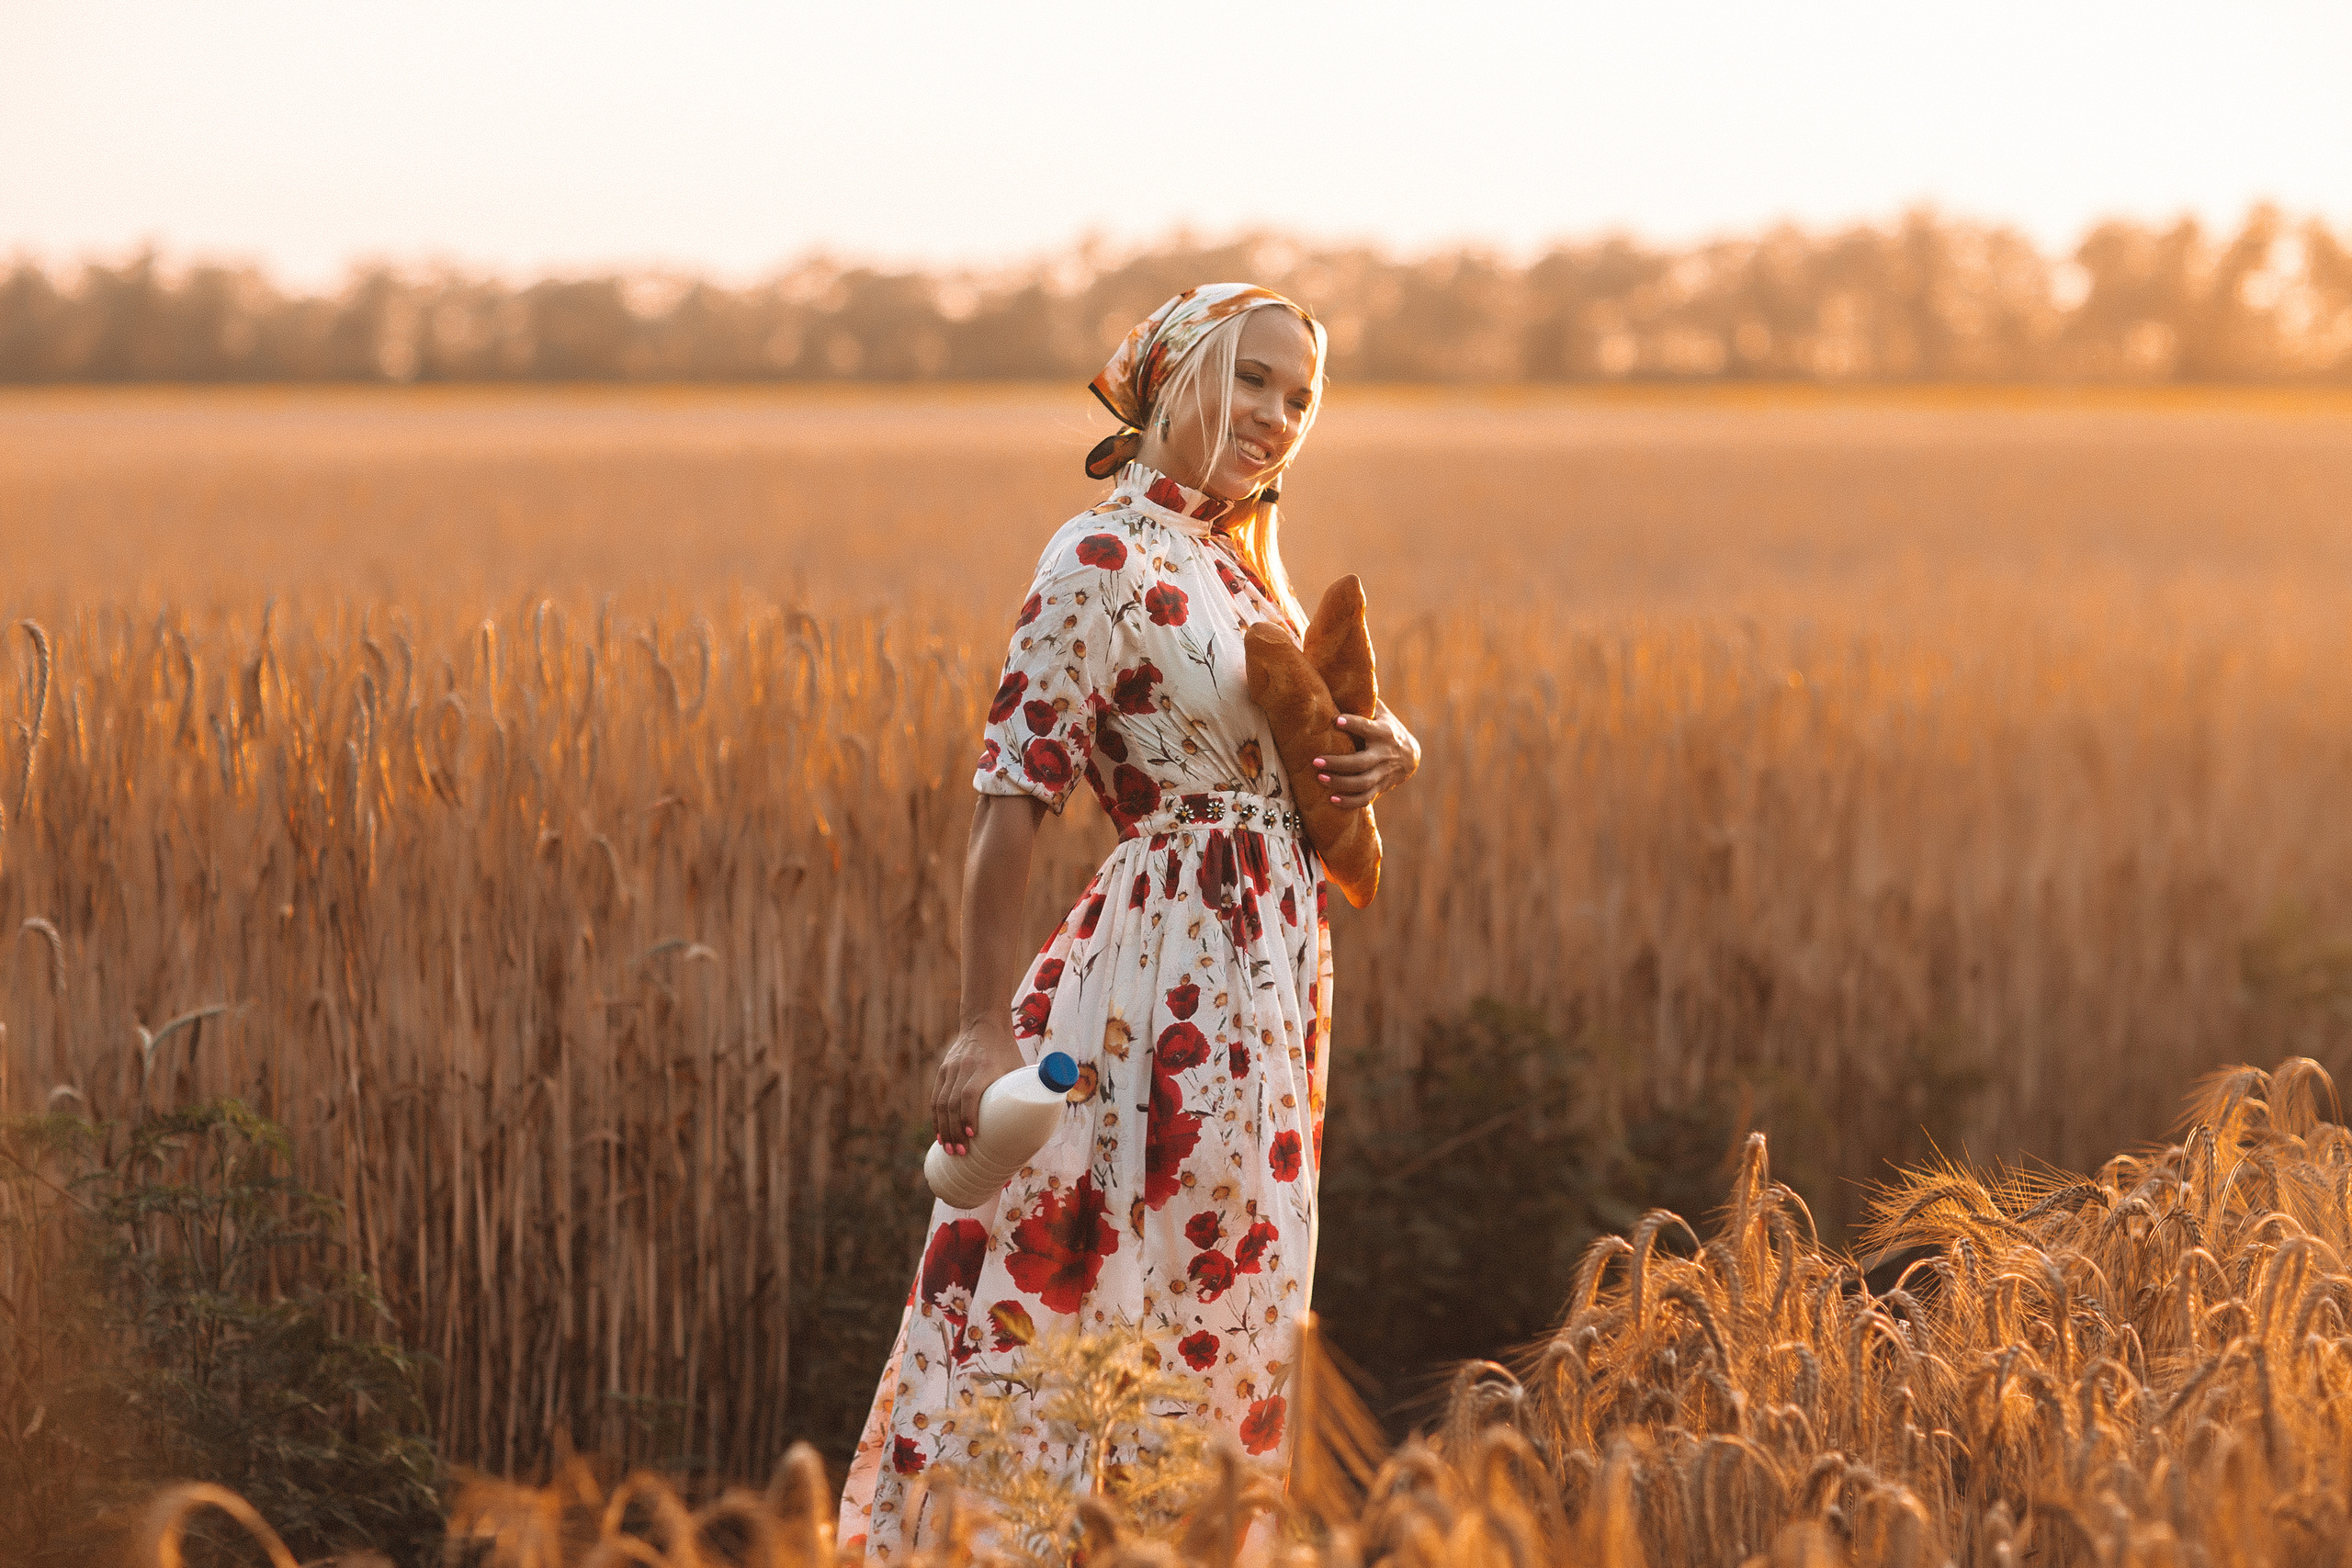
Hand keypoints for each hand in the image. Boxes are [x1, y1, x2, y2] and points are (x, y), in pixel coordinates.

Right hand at [932, 1017, 1025, 1153]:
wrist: (984, 1023)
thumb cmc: (1007, 1050)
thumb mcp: (1019, 1065)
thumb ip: (1030, 1088)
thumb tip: (1045, 1118)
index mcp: (985, 1066)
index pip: (970, 1093)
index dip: (968, 1116)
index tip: (972, 1135)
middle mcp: (964, 1067)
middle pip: (952, 1103)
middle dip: (954, 1131)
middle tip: (960, 1153)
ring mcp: (950, 1069)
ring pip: (940, 1103)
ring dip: (943, 1128)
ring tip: (948, 1149)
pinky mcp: (943, 1071)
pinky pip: (935, 1097)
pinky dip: (936, 1118)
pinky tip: (939, 1133)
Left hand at [1313, 702, 1420, 810]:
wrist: (1411, 756)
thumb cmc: (1387, 728)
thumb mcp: (1381, 714)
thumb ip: (1365, 702)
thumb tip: (1343, 676)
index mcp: (1383, 732)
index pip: (1367, 727)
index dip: (1353, 724)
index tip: (1336, 720)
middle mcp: (1384, 753)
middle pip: (1361, 762)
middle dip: (1338, 763)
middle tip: (1315, 760)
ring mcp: (1383, 773)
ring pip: (1362, 782)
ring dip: (1340, 783)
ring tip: (1320, 778)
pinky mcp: (1380, 787)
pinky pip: (1365, 798)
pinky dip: (1349, 802)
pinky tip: (1331, 801)